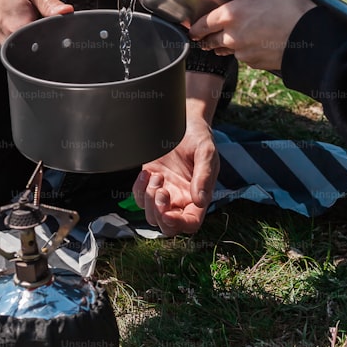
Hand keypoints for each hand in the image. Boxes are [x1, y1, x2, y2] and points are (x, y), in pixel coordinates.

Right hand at [0, 0, 73, 45]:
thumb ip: (49, 4)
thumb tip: (67, 12)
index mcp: (19, 29)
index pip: (49, 37)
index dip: (56, 23)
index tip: (52, 10)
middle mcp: (10, 41)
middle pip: (40, 40)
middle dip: (45, 23)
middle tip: (39, 5)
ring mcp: (3, 42)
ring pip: (30, 39)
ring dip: (35, 23)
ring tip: (30, 7)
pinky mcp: (1, 40)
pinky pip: (20, 37)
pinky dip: (25, 25)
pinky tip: (23, 12)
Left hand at [133, 117, 218, 235]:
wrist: (183, 120)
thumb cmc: (199, 137)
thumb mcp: (207, 153)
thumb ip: (205, 177)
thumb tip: (200, 201)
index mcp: (198, 197)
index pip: (191, 223)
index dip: (179, 224)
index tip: (168, 214)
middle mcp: (181, 199)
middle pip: (168, 227)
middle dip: (160, 215)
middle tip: (161, 192)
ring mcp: (164, 192)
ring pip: (151, 215)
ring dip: (149, 200)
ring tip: (157, 176)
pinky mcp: (149, 182)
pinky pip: (139, 198)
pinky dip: (139, 189)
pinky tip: (147, 173)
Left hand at [189, 0, 314, 69]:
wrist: (309, 38)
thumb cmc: (288, 10)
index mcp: (229, 16)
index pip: (202, 25)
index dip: (195, 28)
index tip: (192, 29)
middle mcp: (231, 37)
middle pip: (211, 41)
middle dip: (208, 39)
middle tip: (206, 36)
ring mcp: (243, 53)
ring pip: (227, 51)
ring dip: (225, 46)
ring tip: (229, 40)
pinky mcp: (255, 63)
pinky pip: (244, 58)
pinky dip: (245, 52)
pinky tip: (253, 44)